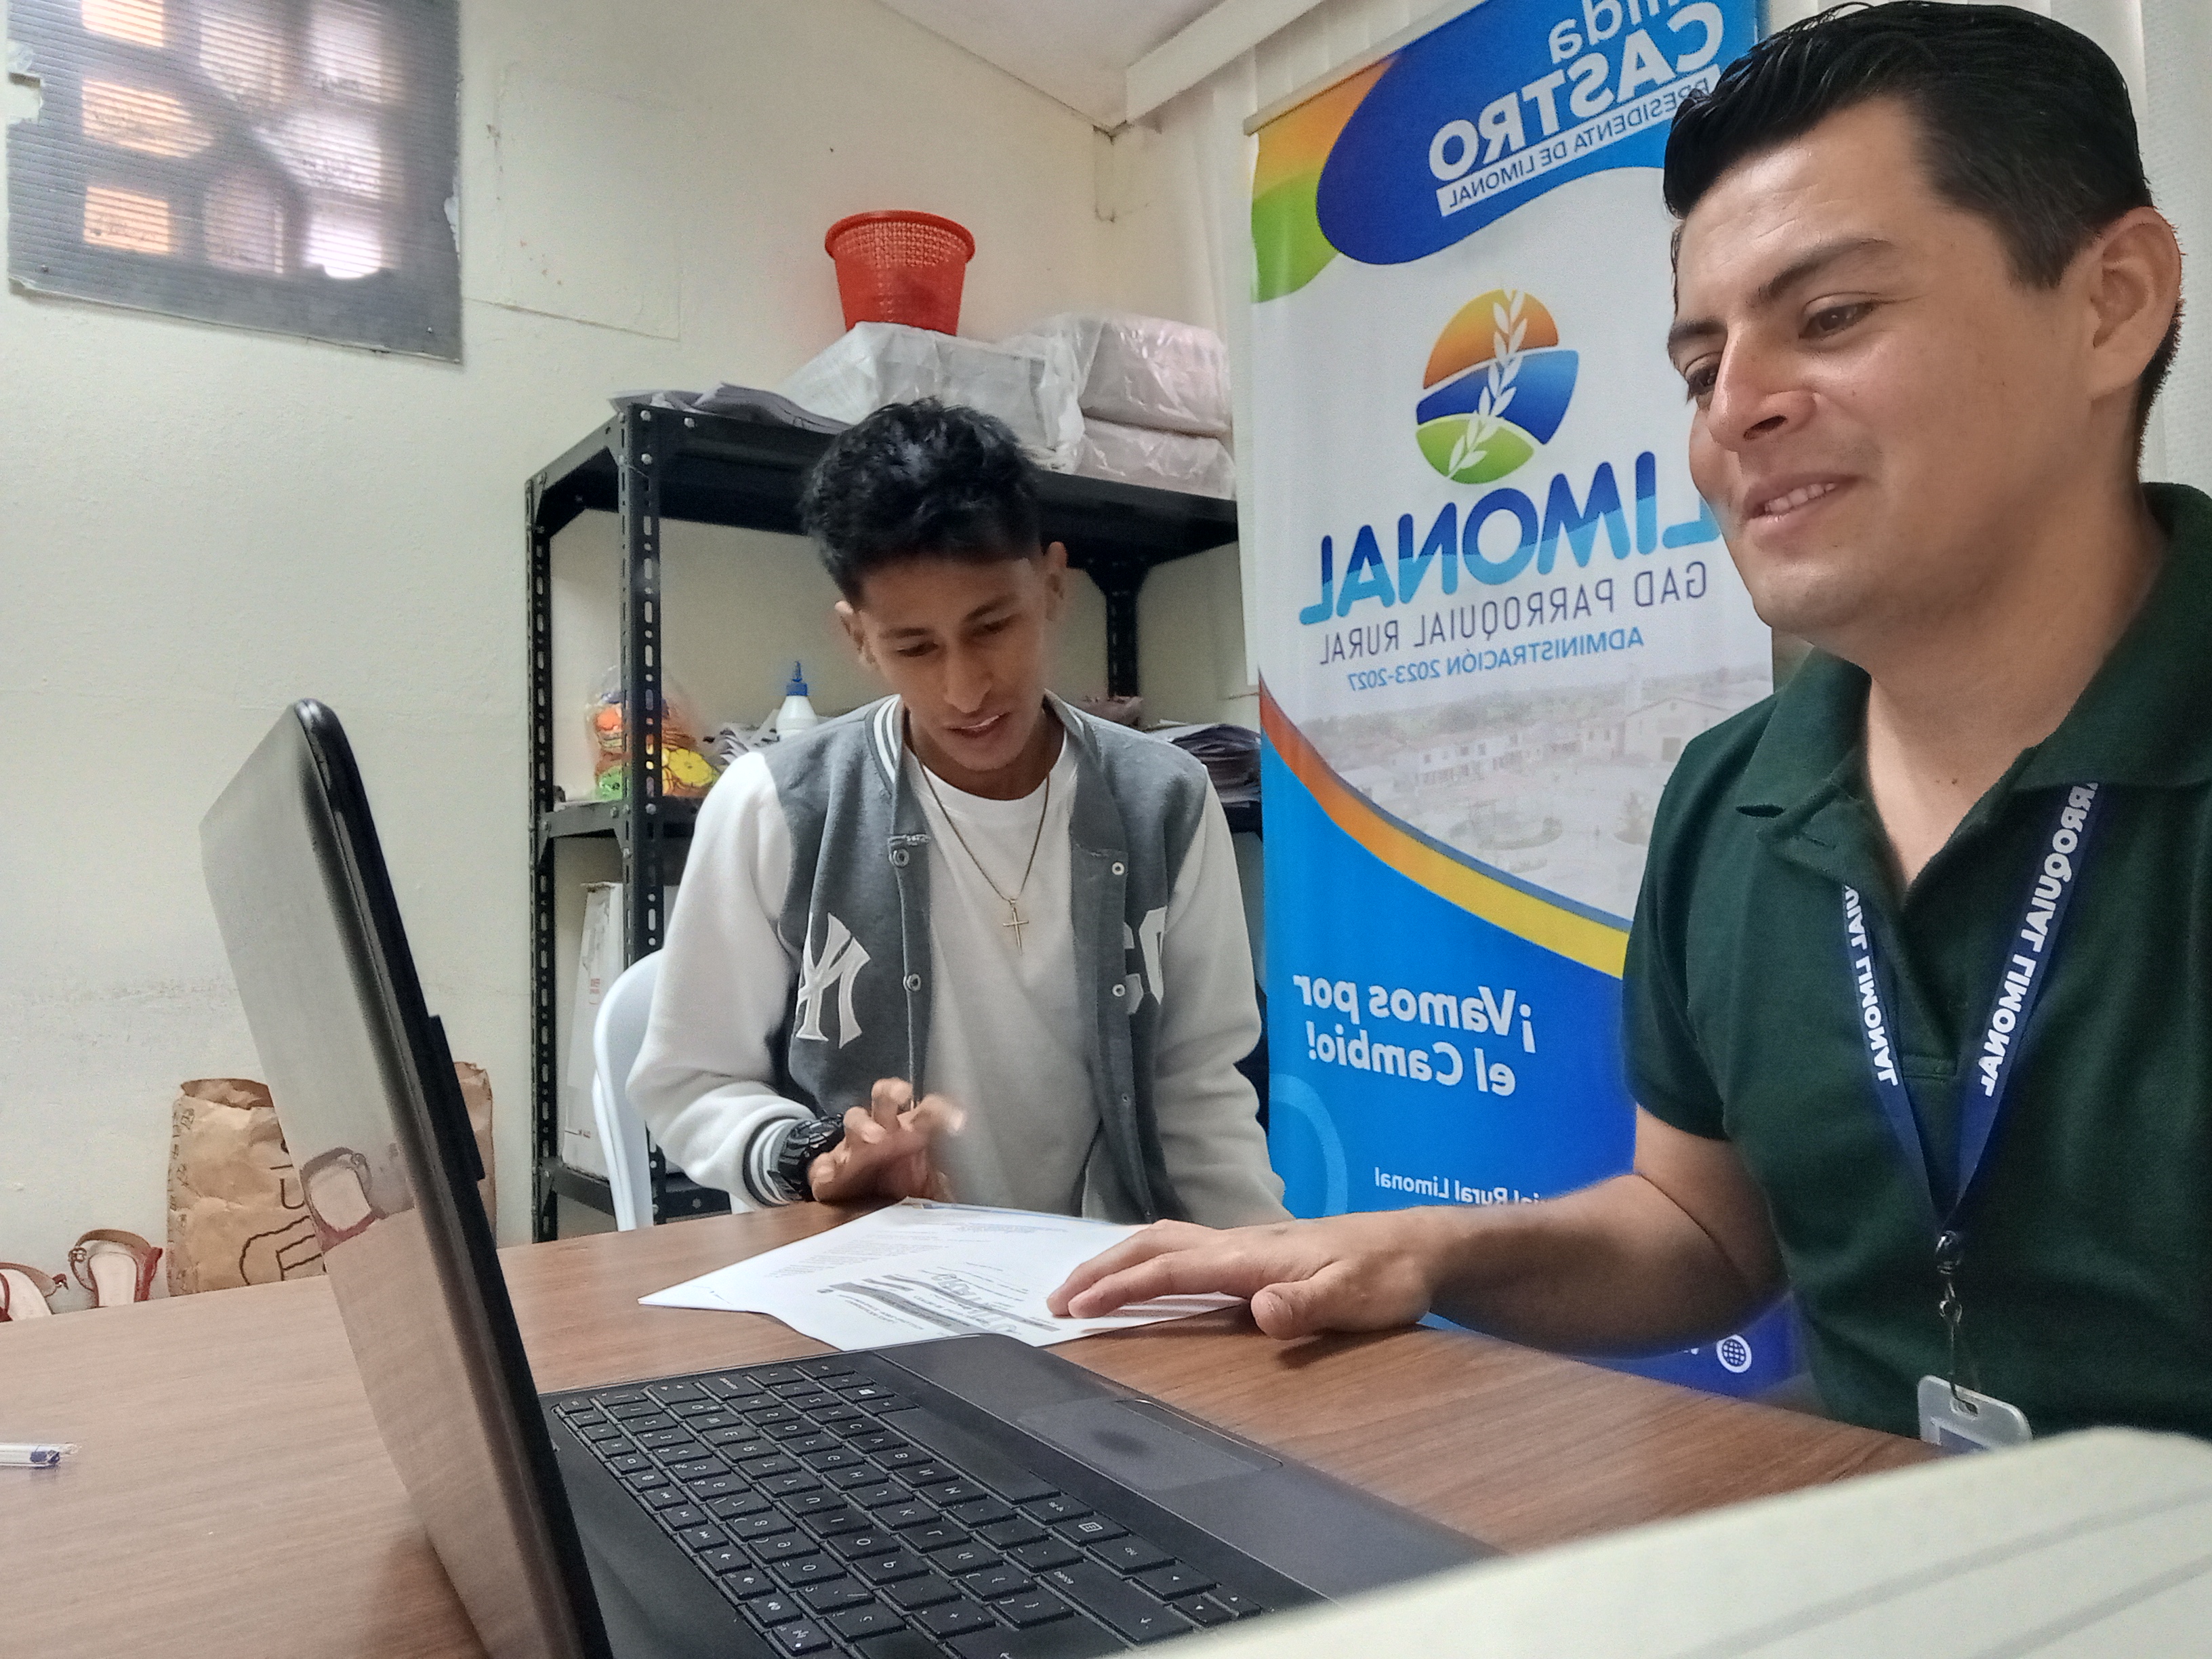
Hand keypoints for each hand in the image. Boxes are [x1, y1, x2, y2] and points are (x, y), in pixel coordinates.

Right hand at [806, 1079, 962, 1203]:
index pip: (927, 1109)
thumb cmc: (905, 1188)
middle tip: (903, 1096)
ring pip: (855, 1121)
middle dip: (893, 1093)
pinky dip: (826, 1169)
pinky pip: (823, 1166)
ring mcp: (853, 1149)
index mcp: (912, 1130)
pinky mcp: (829, 1174)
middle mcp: (882, 1130)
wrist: (867, 1212)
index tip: (958, 1121)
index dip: (940, 1110)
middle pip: (885, 1099)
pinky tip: (832, 1176)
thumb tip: (975, 1182)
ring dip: (864, 1125)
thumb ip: (949, 1180)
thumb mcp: (934, 1185)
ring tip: (874, 1138)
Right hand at [1046, 1211, 1451, 1338]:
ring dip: (1119, 1262)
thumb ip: (1307, 1303)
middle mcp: (1239, 1243)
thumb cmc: (1389, 1274)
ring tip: (1083, 1288)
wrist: (1422, 1245)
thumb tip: (1260, 1309)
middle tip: (1056, 1302)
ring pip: (1165, 1242)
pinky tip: (1146, 1274)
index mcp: (1251, 1255)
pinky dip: (1148, 1258)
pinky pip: (1184, 1249)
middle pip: (1153, 1247)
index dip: (1120, 1288)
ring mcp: (1246, 1244)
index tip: (1076, 1307)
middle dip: (1100, 1271)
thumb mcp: (1356, 1297)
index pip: (1171, 1268)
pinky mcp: (1257, 1252)